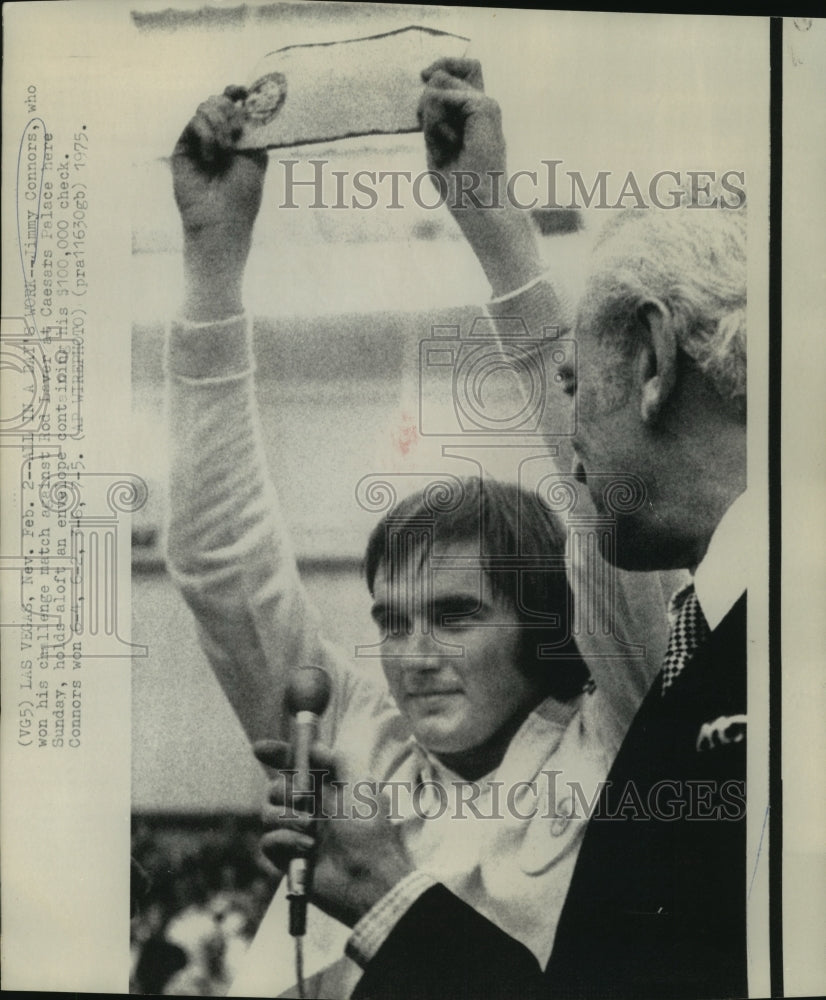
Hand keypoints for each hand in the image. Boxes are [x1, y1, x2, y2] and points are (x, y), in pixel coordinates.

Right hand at [172, 86, 267, 319]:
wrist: (221, 219)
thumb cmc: (244, 195)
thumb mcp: (256, 156)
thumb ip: (251, 126)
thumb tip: (243, 99)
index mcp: (239, 138)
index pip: (234, 104)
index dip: (236, 92)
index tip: (241, 92)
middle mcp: (219, 136)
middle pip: (218, 100)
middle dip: (229, 110)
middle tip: (235, 133)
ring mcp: (200, 141)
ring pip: (205, 107)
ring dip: (219, 123)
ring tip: (224, 149)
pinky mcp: (183, 147)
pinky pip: (194, 123)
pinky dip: (207, 134)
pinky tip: (211, 155)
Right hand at [255, 739, 413, 927]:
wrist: (368, 877)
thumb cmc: (369, 830)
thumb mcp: (361, 785)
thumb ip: (337, 759)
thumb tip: (312, 748)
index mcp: (326, 788)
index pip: (295, 765)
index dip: (276, 755)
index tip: (259, 750)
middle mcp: (309, 808)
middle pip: (275, 788)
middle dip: (284, 791)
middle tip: (304, 801)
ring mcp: (296, 833)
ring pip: (267, 813)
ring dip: (286, 817)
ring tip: (310, 828)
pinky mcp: (287, 857)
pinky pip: (268, 841)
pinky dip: (284, 841)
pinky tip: (306, 848)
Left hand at [418, 59, 541, 296]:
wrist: (481, 209)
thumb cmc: (460, 190)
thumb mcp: (437, 149)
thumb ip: (433, 117)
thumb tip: (430, 80)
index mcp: (474, 118)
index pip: (457, 73)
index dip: (437, 72)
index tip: (424, 87)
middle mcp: (483, 108)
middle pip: (450, 68)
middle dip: (428, 94)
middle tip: (427, 128)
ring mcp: (486, 106)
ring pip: (443, 80)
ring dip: (430, 112)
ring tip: (441, 141)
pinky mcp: (486, 109)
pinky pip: (444, 96)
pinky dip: (435, 120)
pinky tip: (446, 141)